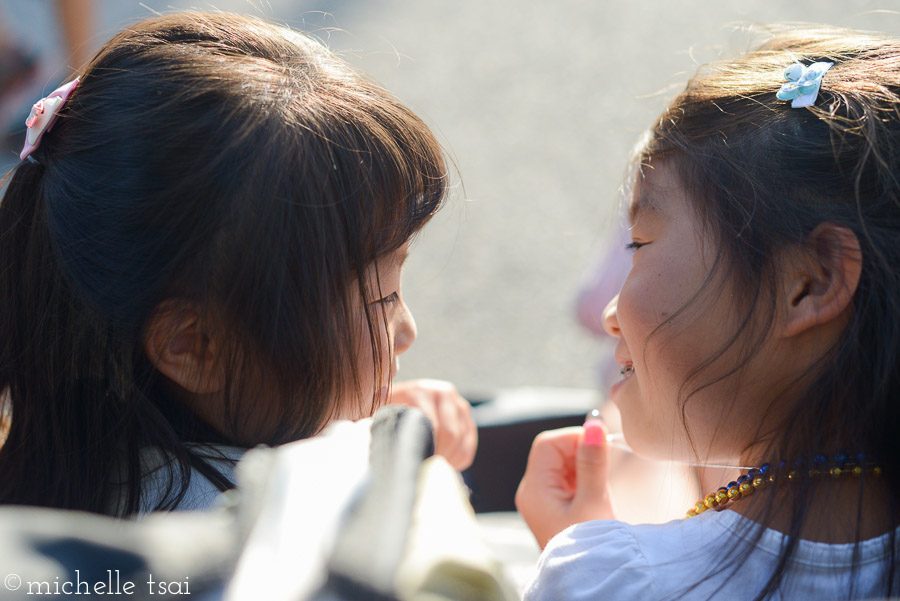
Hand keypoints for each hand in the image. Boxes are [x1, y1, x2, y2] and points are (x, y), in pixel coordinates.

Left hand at [388, 379, 477, 470]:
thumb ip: (376, 416)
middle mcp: (444, 393)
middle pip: (451, 435)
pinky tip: (442, 463)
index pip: (431, 426)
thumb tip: (379, 403)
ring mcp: (459, 405)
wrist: (401, 408)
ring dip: (447, 460)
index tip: (413, 463)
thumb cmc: (386, 417)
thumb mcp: (379, 415)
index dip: (423, 449)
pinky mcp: (468, 419)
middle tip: (423, 467)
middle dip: (437, 456)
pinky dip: (457, 460)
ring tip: (430, 465)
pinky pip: (469, 446)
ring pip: (462, 442)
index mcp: (420, 390)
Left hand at [515, 422, 614, 548]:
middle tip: (602, 471)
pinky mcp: (554, 507)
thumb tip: (593, 425)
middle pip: (553, 452)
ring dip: (584, 468)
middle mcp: (533, 492)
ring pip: (562, 465)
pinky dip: (584, 481)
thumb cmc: (590, 547)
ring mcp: (542, 500)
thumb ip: (593, 462)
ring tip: (597, 491)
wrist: (592, 584)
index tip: (600, 446)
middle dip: (579, 454)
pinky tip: (594, 498)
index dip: (573, 438)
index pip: (547, 444)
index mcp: (534, 490)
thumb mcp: (594, 502)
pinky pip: (567, 481)